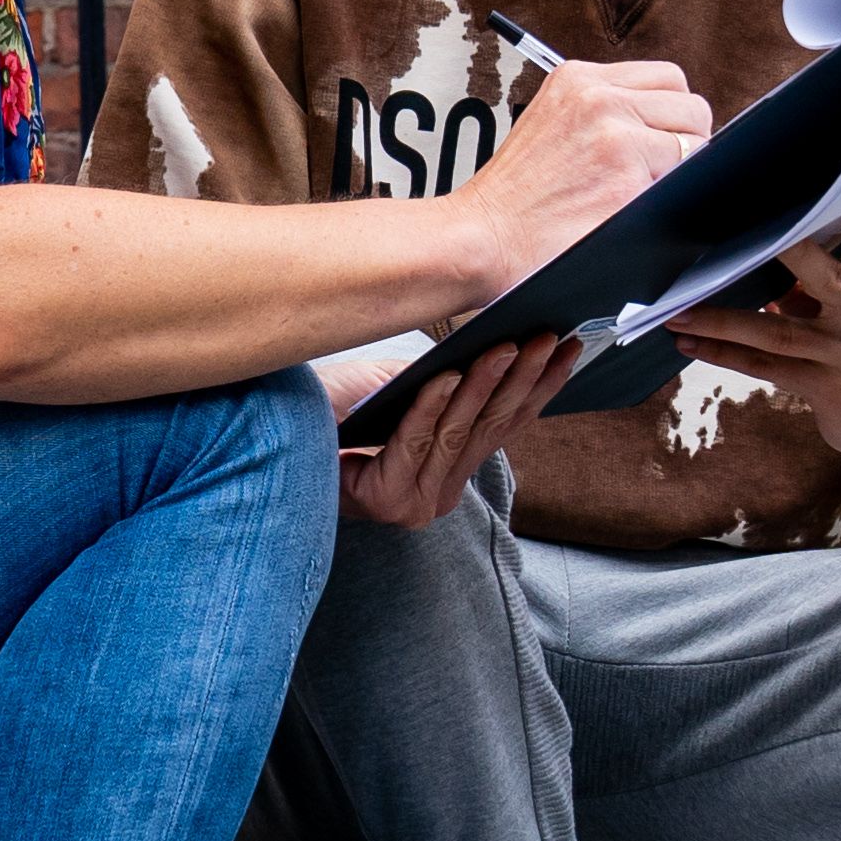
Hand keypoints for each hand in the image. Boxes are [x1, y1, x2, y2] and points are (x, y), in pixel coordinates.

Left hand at [342, 335, 580, 527]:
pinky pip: (416, 442)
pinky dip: (432, 405)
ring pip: (459, 432)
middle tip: (545, 338)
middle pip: (490, 427)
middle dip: (522, 378)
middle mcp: (438, 495)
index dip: (541, 386)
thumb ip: (449, 383)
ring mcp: (414, 502)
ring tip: (507, 346)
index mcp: (450, 472)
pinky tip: (447, 374)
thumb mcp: (405, 390)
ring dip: (486, 384)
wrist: (271, 436)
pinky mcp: (385, 500)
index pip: (507, 424)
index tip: (569, 347)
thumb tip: (502, 345)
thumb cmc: (334, 411)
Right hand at [443, 56, 707, 287]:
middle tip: (653, 172)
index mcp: (580, 79)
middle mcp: (599, 97)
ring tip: (634, 192)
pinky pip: (684, 183)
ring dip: (677, 172)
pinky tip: (628, 210)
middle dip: (685, 142)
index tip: (656, 142)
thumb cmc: (515, 195)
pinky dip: (667, 201)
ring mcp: (616, 136)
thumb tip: (666, 125)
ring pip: (696, 144)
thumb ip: (606, 111)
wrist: (481, 236)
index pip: (668, 80)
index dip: (671, 116)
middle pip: (691, 107)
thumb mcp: (553, 122)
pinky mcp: (627, 179)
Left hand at [670, 197, 840, 466]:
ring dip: (720, 320)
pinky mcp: (826, 389)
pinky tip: (687, 342)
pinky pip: (764, 368)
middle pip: (825, 276)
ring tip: (677, 309)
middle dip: (784, 251)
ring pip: (776, 333)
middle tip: (738, 230)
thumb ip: (825, 273)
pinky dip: (723, 354)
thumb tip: (763, 238)